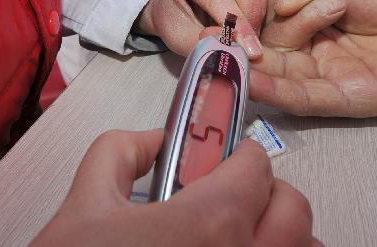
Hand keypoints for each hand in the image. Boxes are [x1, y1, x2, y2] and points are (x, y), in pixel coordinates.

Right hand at [32, 130, 317, 246]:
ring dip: (281, 235)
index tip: (226, 158)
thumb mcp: (83, 206)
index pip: (257, 167)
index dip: (240, 155)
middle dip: (269, 193)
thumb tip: (149, 141)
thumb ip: (119, 153)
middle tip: (234, 196)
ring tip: (239, 234)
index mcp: (210, 222)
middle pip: (293, 211)